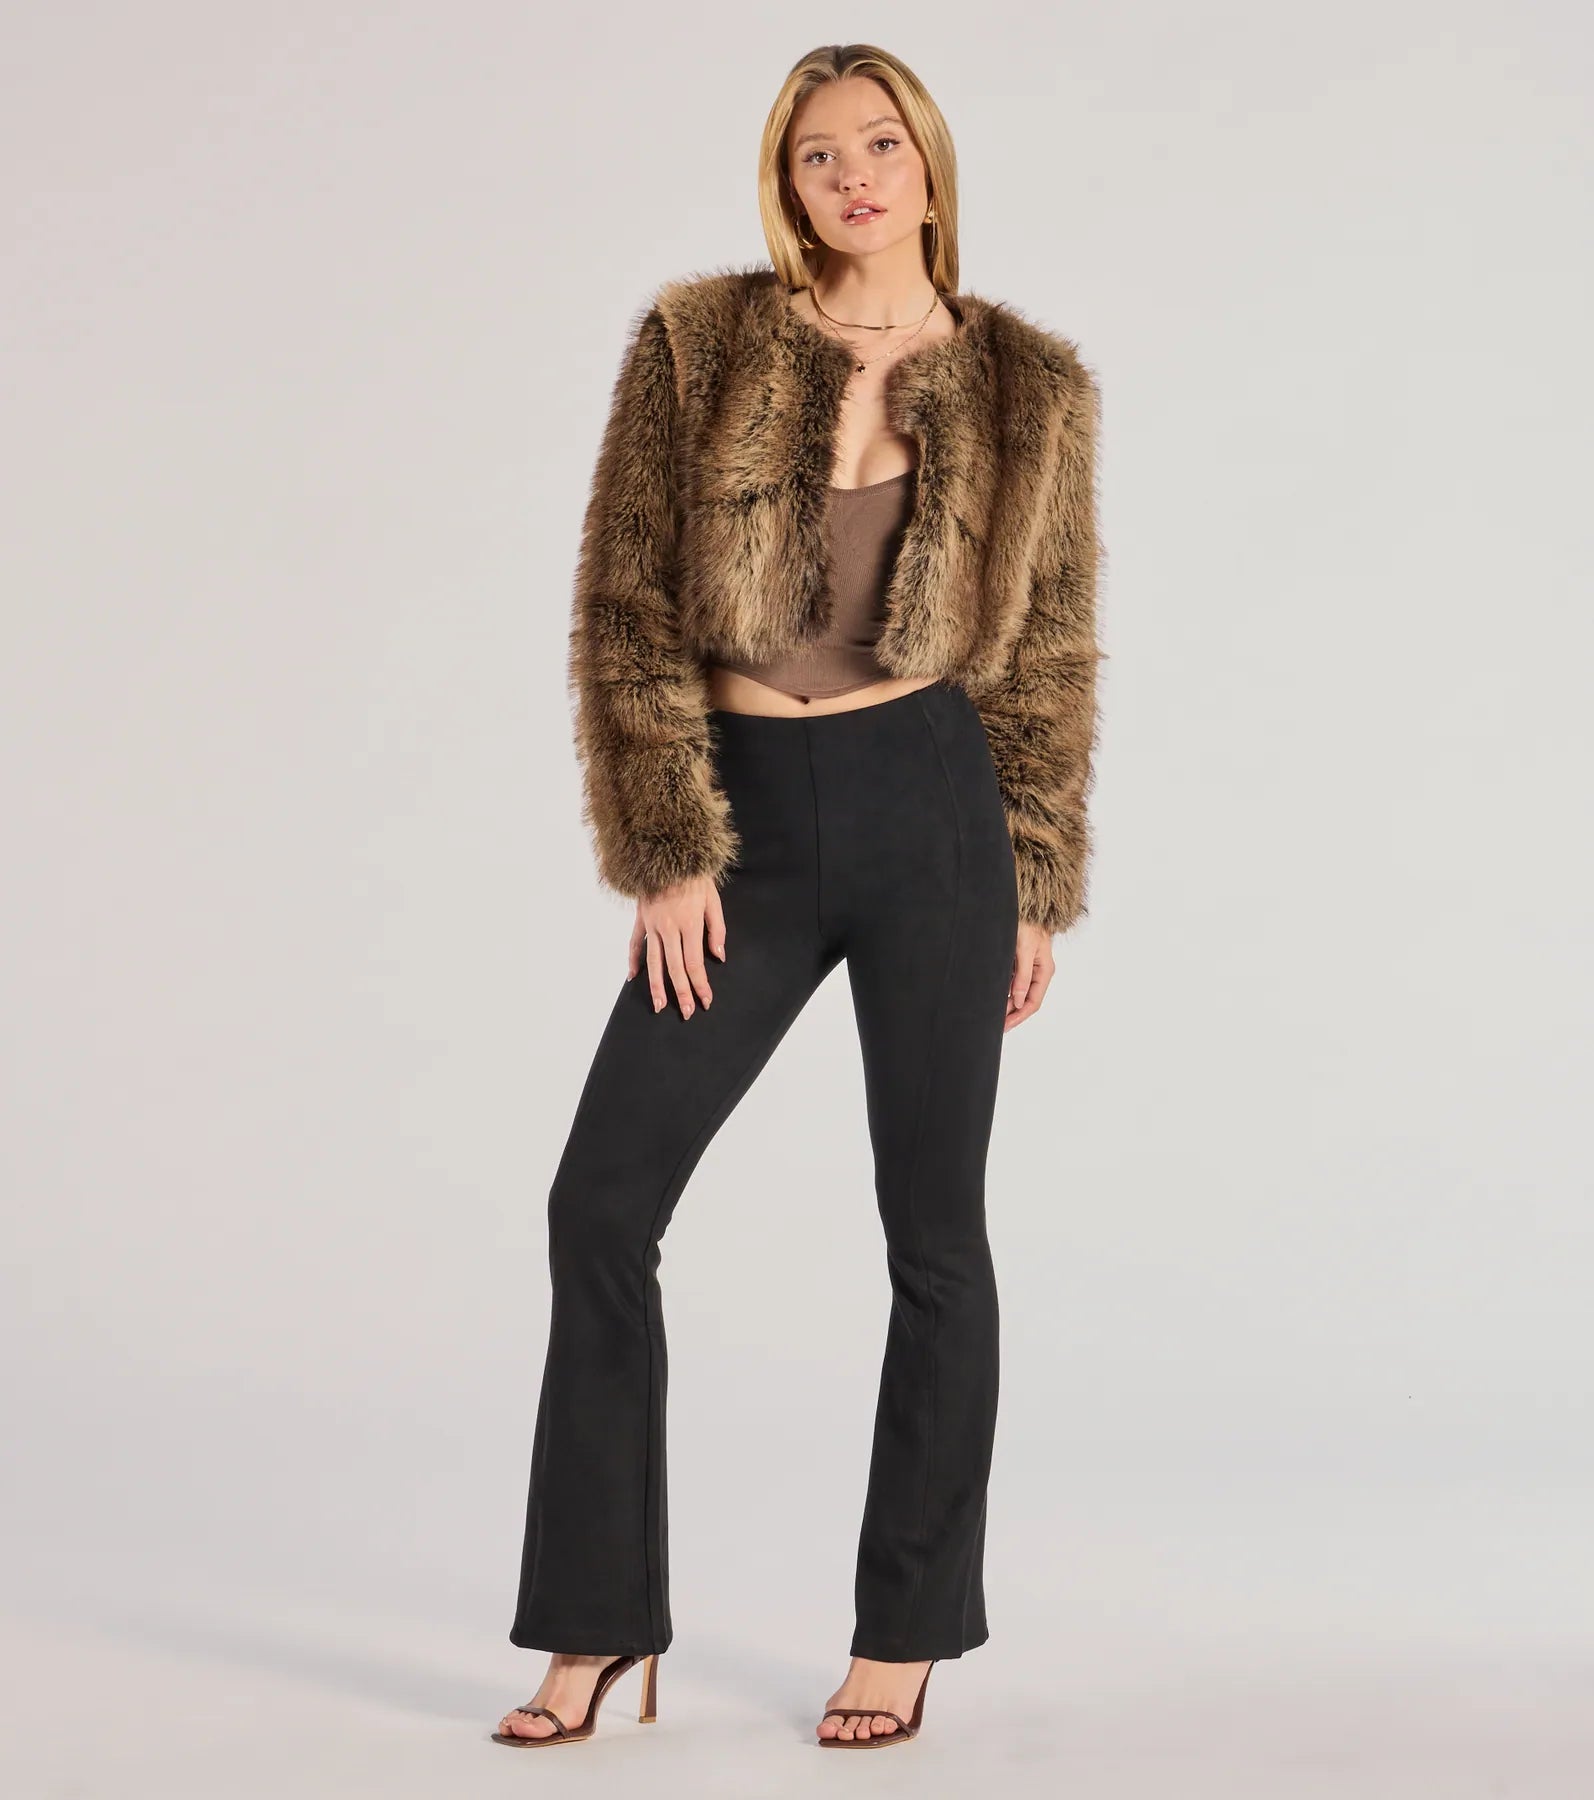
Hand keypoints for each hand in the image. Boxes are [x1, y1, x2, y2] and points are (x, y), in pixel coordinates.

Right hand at [628, 877, 726, 1018]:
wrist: (667, 851)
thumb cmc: (694, 875)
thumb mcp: (713, 899)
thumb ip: (717, 929)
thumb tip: (719, 956)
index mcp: (689, 924)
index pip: (695, 963)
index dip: (700, 984)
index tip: (705, 1001)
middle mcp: (669, 928)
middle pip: (674, 968)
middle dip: (681, 993)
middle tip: (686, 1013)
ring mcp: (652, 924)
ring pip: (653, 961)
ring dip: (656, 986)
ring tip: (660, 1006)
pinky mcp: (641, 918)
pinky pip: (635, 943)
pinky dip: (633, 961)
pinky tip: (633, 978)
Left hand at [1004, 921, 1054, 1030]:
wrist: (1024, 905)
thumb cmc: (1027, 923)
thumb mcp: (1024, 950)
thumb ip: (1022, 976)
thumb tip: (1017, 1000)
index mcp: (1044, 971)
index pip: (1033, 1002)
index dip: (1019, 1016)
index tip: (1006, 1025)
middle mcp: (1037, 972)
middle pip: (1025, 1000)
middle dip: (1012, 1014)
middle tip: (996, 1025)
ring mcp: (1028, 968)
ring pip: (1017, 993)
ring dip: (1007, 1005)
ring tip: (993, 1015)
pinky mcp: (1018, 963)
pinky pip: (1012, 983)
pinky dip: (1004, 992)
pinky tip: (995, 998)